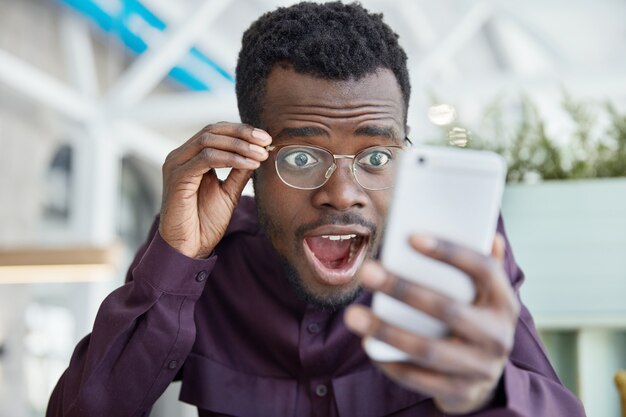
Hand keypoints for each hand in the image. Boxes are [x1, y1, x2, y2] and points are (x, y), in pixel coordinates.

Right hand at [159, 122, 271, 257]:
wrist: (190, 247)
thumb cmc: (205, 222)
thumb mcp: (229, 191)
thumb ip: (240, 170)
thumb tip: (259, 151)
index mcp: (190, 157)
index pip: (216, 131)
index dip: (241, 131)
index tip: (266, 138)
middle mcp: (180, 156)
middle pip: (212, 130)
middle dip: (242, 133)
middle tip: (266, 141)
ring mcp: (176, 165)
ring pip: (209, 141)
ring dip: (239, 145)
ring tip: (261, 154)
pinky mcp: (177, 177)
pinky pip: (206, 159)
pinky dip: (230, 159)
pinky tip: (249, 163)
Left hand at [344, 234, 519, 413]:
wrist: (485, 381)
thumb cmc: (474, 322)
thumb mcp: (486, 297)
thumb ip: (487, 266)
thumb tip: (488, 235)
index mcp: (502, 301)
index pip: (483, 269)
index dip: (449, 252)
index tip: (411, 238)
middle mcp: (497, 334)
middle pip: (447, 308)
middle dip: (402, 288)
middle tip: (366, 271)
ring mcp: (481, 367)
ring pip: (428, 348)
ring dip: (386, 330)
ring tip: (353, 315)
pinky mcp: (461, 391)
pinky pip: (420, 379)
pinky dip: (392, 363)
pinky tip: (368, 346)